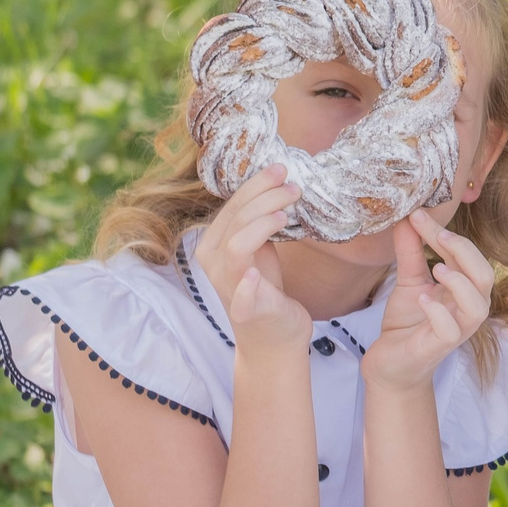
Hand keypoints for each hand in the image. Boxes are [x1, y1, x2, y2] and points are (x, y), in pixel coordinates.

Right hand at [196, 165, 310, 350]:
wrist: (272, 337)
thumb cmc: (266, 288)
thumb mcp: (260, 249)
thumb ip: (258, 222)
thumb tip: (277, 184)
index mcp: (214, 244)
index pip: (232, 206)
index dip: (255, 185)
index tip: (282, 169)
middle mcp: (214, 262)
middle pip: (236, 219)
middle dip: (265, 197)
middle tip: (293, 187)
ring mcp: (228, 286)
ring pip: (237, 245)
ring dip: (261, 225)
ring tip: (286, 214)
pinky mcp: (247, 311)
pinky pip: (241, 297)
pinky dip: (246, 285)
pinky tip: (254, 275)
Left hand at [362, 213, 495, 393]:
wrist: (390, 363)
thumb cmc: (407, 324)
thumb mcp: (409, 282)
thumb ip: (410, 252)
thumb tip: (407, 218)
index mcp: (463, 289)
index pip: (465, 256)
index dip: (445, 234)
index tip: (419, 214)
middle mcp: (466, 308)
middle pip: (484, 277)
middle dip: (464, 252)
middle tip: (439, 235)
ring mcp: (457, 329)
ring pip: (477, 307)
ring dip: (461, 284)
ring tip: (437, 269)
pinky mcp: (440, 347)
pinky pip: (451, 331)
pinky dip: (438, 312)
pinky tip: (423, 299)